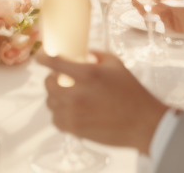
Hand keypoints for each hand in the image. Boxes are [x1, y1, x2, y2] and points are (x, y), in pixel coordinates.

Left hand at [38, 51, 169, 150]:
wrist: (143, 123)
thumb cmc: (132, 93)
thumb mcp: (116, 65)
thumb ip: (96, 56)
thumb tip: (83, 55)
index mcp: (88, 74)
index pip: (54, 63)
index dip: (43, 58)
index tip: (39, 57)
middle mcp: (77, 94)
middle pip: (48, 84)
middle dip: (52, 80)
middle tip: (59, 79)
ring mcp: (75, 113)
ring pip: (51, 103)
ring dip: (56, 98)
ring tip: (67, 96)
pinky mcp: (76, 129)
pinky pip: (56, 120)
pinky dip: (60, 115)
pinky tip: (70, 112)